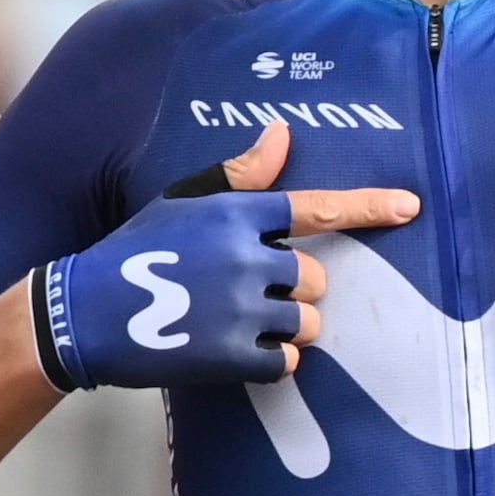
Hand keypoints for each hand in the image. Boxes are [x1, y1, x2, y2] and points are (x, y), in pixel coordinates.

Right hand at [30, 123, 417, 390]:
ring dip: (289, 328)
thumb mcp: (181, 202)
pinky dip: (272, 362)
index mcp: (234, 213)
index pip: (316, 206)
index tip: (410, 207)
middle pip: (316, 277)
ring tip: (240, 323)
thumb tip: (283, 134)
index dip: (368, 207)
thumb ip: (239, 176)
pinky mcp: (234, 356)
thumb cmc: (133, 251)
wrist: (84, 315)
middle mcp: (246, 257)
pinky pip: (286, 362)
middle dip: (296, 290)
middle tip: (252, 294)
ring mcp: (241, 308)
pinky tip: (234, 352)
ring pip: (308, 322)